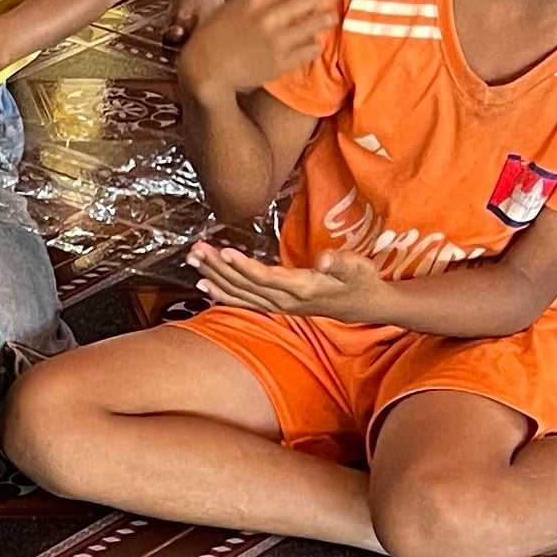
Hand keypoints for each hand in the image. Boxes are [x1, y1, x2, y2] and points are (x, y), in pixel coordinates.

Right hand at [179, 0, 344, 101]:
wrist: (205, 69)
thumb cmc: (216, 35)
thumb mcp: (235, 5)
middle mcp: (270, 16)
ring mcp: (278, 40)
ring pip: (320, 21)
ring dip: (327, 16)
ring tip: (327, 16)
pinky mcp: (283, 62)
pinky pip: (313, 48)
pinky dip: (315, 43)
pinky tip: (312, 42)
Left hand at [188, 241, 388, 322]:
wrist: (363, 305)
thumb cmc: (360, 282)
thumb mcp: (358, 268)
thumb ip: (341, 263)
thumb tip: (324, 260)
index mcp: (301, 289)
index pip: (265, 278)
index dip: (243, 267)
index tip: (223, 251)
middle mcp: (284, 301)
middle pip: (244, 285)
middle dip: (218, 267)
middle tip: (195, 250)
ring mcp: (277, 305)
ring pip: (239, 292)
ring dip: (214, 276)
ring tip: (192, 260)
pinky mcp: (274, 304)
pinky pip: (243, 301)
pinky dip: (222, 293)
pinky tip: (204, 283)